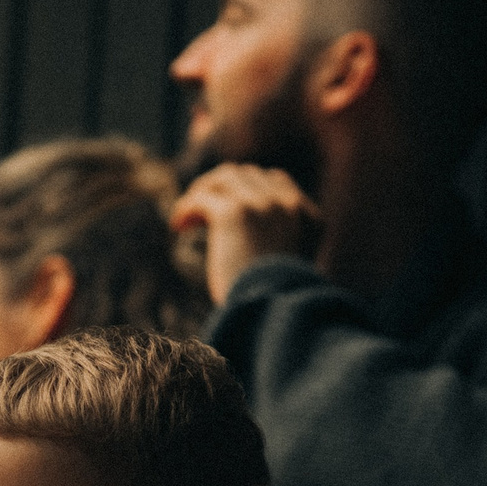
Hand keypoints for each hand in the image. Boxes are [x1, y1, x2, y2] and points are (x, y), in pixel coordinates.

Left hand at [171, 164, 322, 302]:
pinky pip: (201, 199)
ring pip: (224, 178)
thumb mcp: (287, 273)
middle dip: (223, 186)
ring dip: (204, 190)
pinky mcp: (233, 213)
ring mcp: (261, 204)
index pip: (276, 180)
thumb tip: (248, 246)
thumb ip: (277, 249)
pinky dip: (186, 209)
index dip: (249, 187)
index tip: (231, 204)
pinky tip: (178, 226)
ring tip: (187, 213)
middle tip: (203, 208)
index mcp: (309, 218)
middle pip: (248, 174)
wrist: (269, 311)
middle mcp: (288, 205)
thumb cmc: (275, 305)